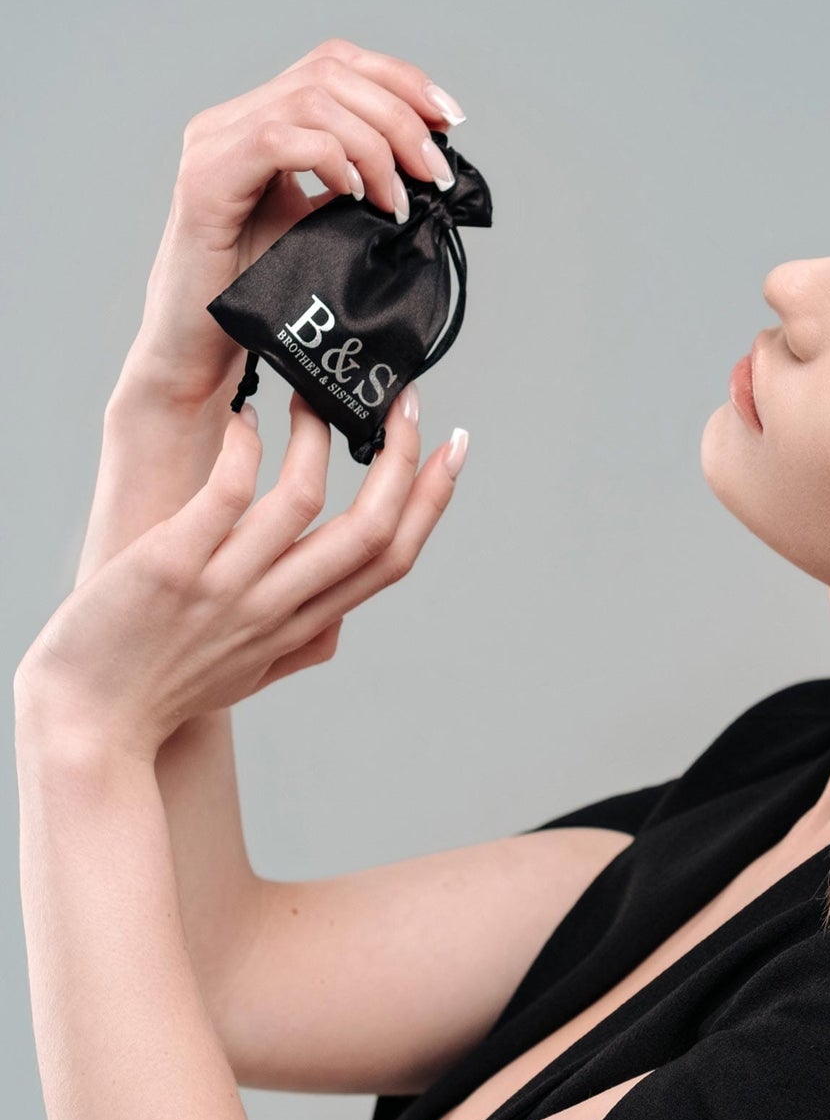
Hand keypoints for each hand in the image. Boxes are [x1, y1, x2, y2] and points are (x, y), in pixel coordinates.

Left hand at [15, 382, 462, 761]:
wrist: (87, 725)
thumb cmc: (161, 695)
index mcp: (301, 624)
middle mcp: (275, 604)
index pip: (391, 560)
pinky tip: (244, 420)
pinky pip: (223, 495)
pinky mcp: (171, 565)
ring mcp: (225, 585)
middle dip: (402, 459)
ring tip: (307, 393)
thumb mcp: (249, 679)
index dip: (432, 502)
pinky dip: (243, 448)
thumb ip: (301, 647)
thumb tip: (341, 627)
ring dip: (316, 436)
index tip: (453, 452)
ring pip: (301, 501)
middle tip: (408, 401)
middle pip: (368, 530)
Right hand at [125, 36, 467, 408]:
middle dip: (401, 117)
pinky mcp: (205, 184)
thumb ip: (366, 192)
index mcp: (263, 122)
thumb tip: (431, 176)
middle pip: (331, 71)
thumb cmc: (264, 295)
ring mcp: (214, 146)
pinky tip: (356, 199)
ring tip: (398, 202)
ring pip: (311, 99)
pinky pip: (277, 141)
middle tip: (436, 175)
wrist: (203, 349)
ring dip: (375, 146)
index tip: (451, 121)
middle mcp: (232, 120)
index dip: (401, 81)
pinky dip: (331, 161)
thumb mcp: (328, 232)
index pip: (336, 64)